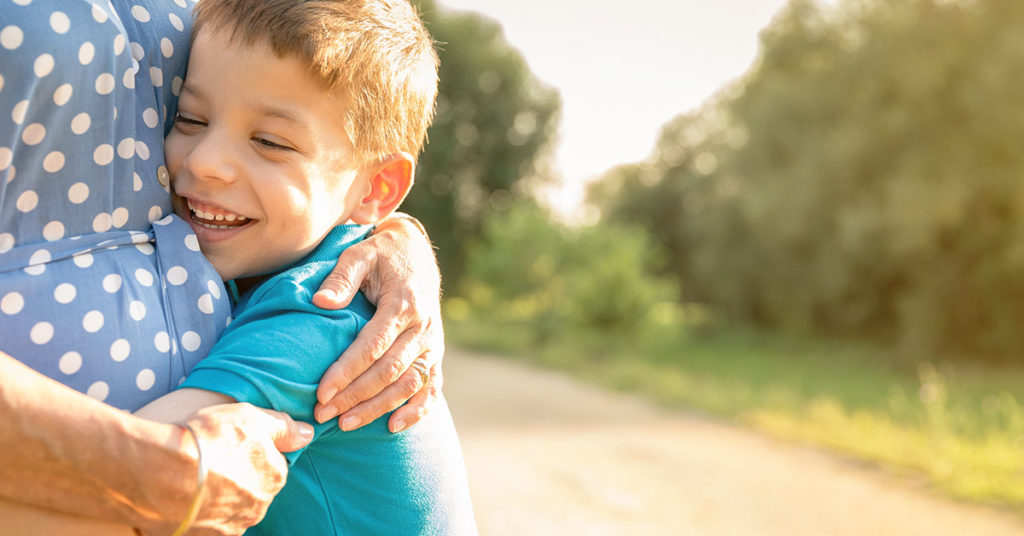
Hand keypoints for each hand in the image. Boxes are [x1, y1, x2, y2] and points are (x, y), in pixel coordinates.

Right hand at [179, 403, 313, 535]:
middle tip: (210, 460)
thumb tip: (307, 433)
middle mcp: (258, 507)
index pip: (272, 465)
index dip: (250, 452)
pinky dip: (198, 512)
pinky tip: (183, 497)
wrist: (161, 472)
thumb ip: (282, 427)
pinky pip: (207, 525)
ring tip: (192, 479)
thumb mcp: (250, 417)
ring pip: (229, 509)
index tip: (230, 445)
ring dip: (217, 497)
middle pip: (251, 490)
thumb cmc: (209, 439)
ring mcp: (232, 526)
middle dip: (235, 477)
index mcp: (274, 477)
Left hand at [311, 214, 444, 432]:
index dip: (347, 371)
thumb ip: (341, 277)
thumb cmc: (380, 255)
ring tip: (347, 425)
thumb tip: (320, 302)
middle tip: (323, 415)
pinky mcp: (435, 354)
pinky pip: (432, 387)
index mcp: (403, 303)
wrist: (415, 254)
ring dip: (379, 408)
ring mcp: (433, 344)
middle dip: (356, 396)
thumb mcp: (360, 254)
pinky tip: (393, 426)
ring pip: (410, 384)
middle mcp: (423, 327)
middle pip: (389, 371)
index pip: (373, 346)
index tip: (321, 393)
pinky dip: (417, 410)